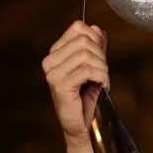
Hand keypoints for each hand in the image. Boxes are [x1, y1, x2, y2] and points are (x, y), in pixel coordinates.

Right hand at [42, 21, 109, 146]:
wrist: (83, 124)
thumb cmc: (87, 96)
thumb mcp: (94, 65)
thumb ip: (95, 46)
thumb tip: (96, 28)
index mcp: (55, 53)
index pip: (78, 28)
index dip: (96, 38)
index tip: (101, 55)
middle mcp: (50, 61)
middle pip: (84, 40)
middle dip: (101, 55)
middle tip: (102, 72)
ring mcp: (53, 73)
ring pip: (87, 55)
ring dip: (102, 68)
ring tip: (101, 81)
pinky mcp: (60, 85)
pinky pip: (88, 70)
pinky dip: (102, 78)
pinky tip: (101, 86)